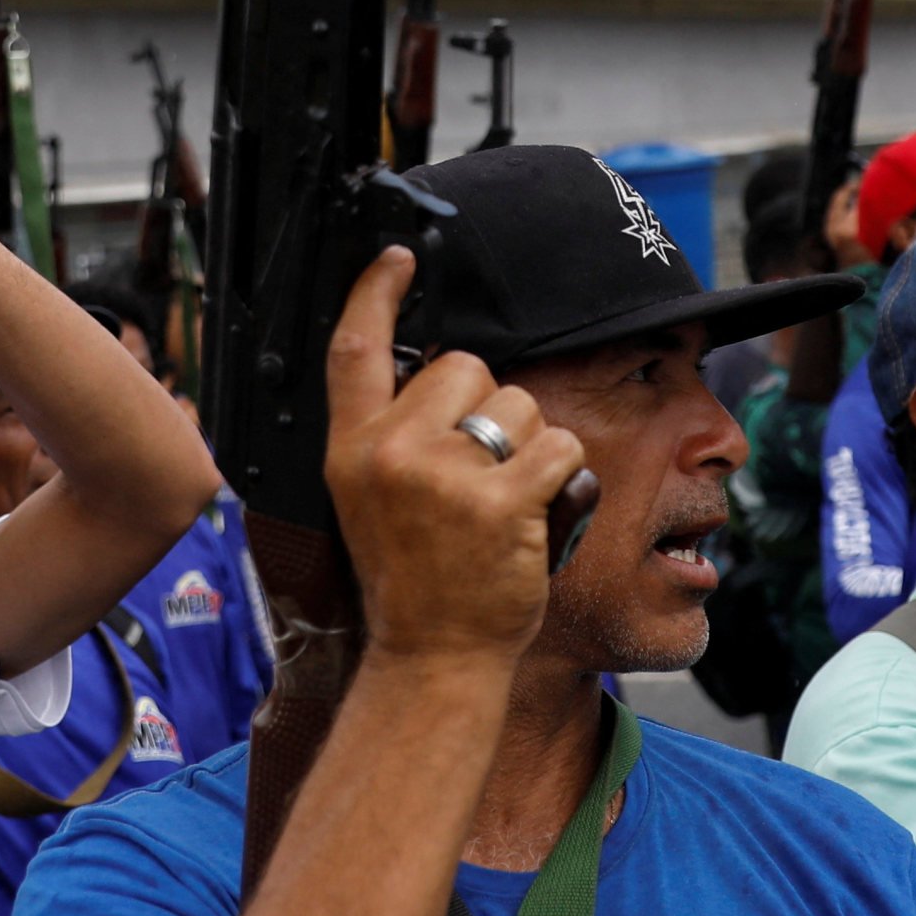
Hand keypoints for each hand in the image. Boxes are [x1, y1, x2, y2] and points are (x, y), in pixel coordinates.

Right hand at [324, 249, 586, 668]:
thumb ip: (391, 435)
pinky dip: (564, 476)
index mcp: (351, 449)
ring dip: (529, 443)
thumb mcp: (369, 499)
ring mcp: (445, 477)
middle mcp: (390, 453)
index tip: (396, 258)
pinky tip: (538, 514)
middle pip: (465, 367)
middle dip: (488, 408)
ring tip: (504, 502)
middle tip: (477, 473)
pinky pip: (557, 445)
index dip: (374, 292)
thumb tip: (442, 376)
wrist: (433, 657)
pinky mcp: (500, 502)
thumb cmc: (414, 578)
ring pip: (519, 403)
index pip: (354, 349)